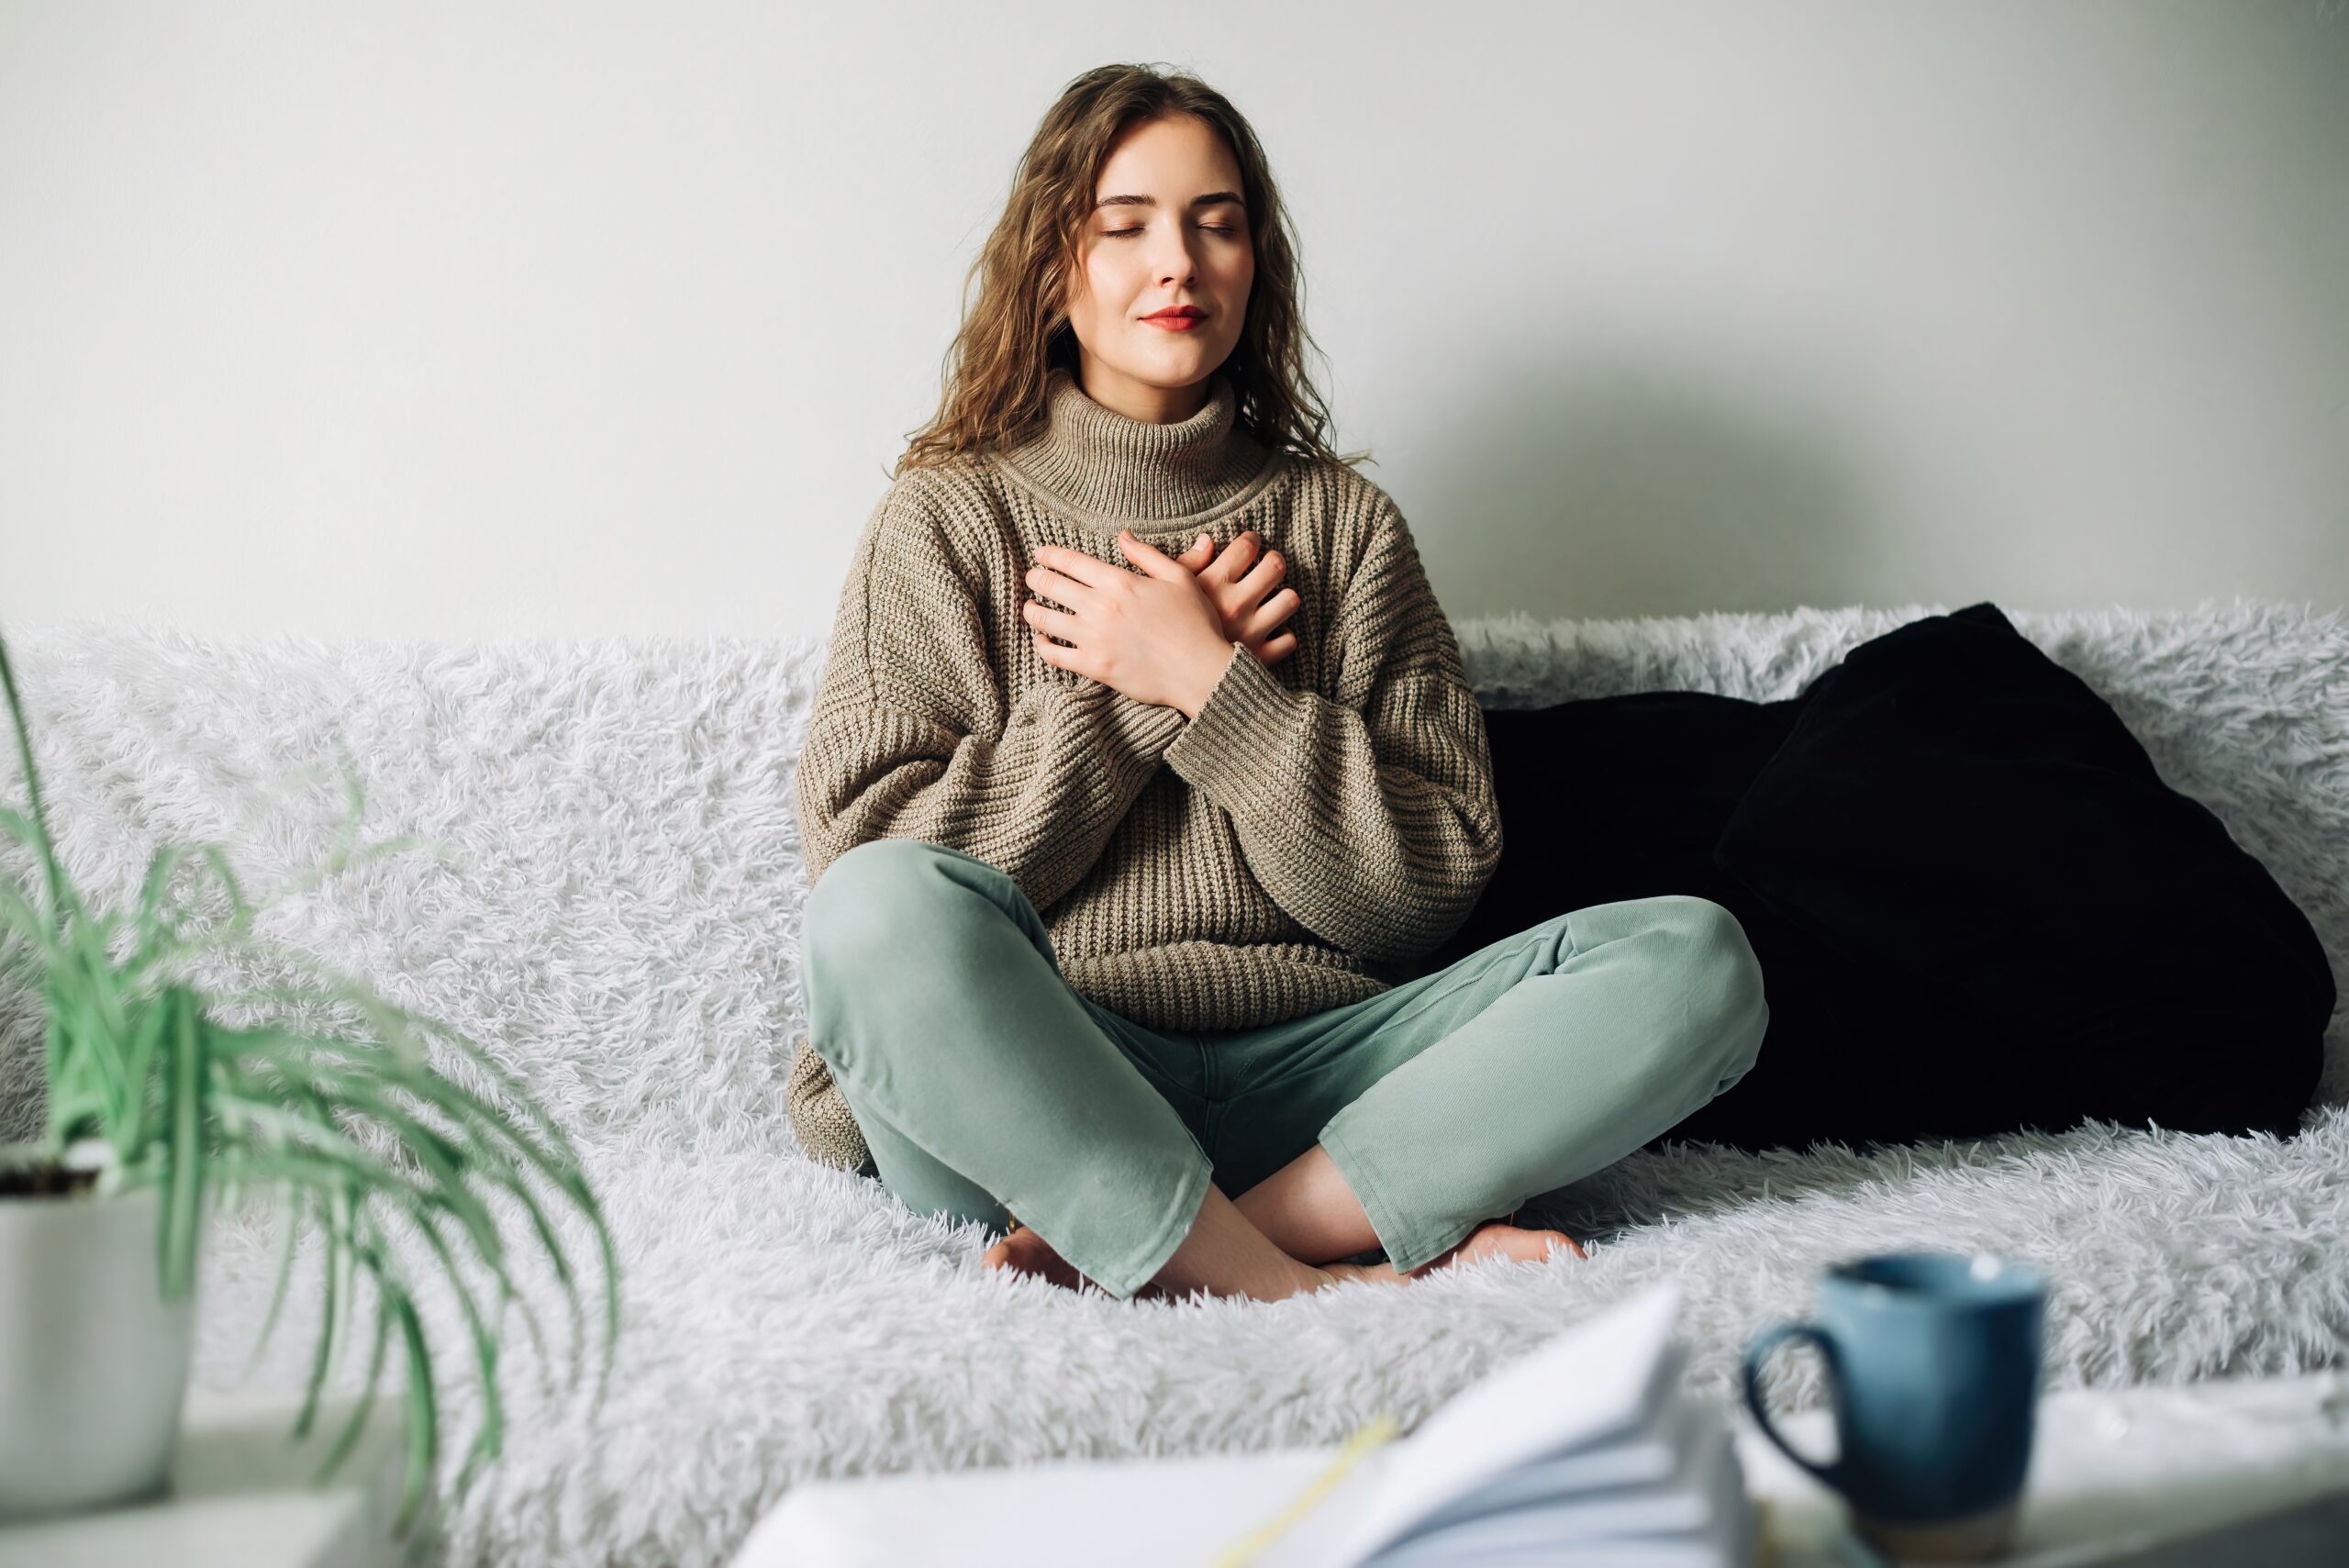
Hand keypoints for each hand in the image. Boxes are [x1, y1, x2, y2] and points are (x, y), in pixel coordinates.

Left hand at [1022, 532, 1235, 716]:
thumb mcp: (1179, 578)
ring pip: (1045, 619)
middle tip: (1031, 577)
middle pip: (1051, 586)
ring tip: (1029, 607)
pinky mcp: (1094, 667)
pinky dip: (1042, 646)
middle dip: (1035, 578)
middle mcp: (1101, 607)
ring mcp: (1095, 638)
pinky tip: (1042, 641)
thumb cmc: (1196, 623)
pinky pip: (1055, 655)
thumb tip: (1123, 536)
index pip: (1072, 562)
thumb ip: (1147, 555)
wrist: (1201, 671)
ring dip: (1032, 610)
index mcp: (1120, 582)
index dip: (1050, 555)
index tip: (1040, 553)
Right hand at [1171, 528, 1299, 665]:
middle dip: (1274, 562)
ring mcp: (1250, 632)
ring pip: (1288, 600)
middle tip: (1267, 566)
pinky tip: (1269, 633)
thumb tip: (1206, 539)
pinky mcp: (1258, 658)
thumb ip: (1187, 563)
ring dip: (1283, 598)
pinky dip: (1281, 637)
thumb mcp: (1165, 591)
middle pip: (1275, 566)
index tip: (1251, 543)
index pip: (1247, 547)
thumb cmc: (1161, 630)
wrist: (1167, 676)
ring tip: (1272, 599)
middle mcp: (1236, 605)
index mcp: (1212, 584)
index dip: (1252, 540)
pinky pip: (1287, 640)